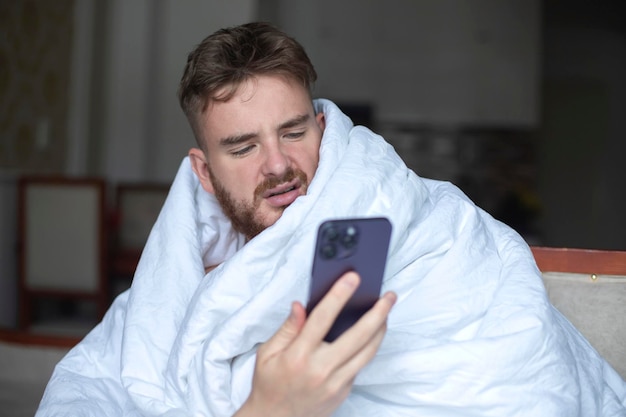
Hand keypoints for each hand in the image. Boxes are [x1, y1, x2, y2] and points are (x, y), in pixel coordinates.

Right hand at [234, 272, 396, 416]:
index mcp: (298, 356)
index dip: (339, 295)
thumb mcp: (267, 353)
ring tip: (386, 312)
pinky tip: (372, 334)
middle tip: (389, 296)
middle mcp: (321, 369)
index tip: (353, 278)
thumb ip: (288, 328)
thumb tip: (301, 305)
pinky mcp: (344, 391)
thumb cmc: (269, 384)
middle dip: (378, 312)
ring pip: (367, 351)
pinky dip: (368, 347)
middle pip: (358, 335)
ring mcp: (336, 383)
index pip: (322, 318)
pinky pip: (360, 365)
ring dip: (380, 329)